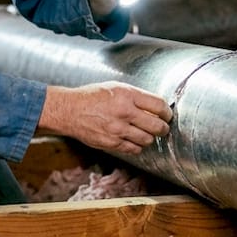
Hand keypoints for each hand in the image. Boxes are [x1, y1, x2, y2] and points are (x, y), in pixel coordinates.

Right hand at [38, 82, 171, 155]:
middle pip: (157, 126)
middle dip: (163, 128)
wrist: (69, 111)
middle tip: (162, 128)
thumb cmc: (93, 96)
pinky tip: (134, 140)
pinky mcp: (111, 143)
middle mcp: (124, 112)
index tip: (167, 115)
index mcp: (127, 95)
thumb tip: (156, 107)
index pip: (158, 106)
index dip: (167, 112)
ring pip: (147, 140)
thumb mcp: (116, 88)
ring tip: (146, 133)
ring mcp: (117, 130)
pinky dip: (137, 146)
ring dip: (150, 138)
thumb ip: (136, 96)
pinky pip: (134, 149)